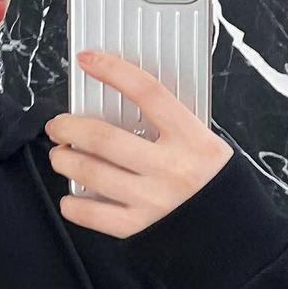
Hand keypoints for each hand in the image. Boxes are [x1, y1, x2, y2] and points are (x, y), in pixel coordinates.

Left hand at [42, 49, 234, 238]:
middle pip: (104, 138)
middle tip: (58, 126)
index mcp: (191, 138)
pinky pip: (93, 214)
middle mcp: (171, 168)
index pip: (147, 92)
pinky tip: (71, 195)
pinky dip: (73, 203)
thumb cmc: (209, 179)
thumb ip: (166, 124)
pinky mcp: (140, 226)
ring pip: (92, 173)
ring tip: (60, 155)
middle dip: (69, 128)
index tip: (88, 60)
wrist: (229, 228)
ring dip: (65, 161)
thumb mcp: (200, 141)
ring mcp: (154, 199)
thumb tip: (115, 103)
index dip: (112, 71)